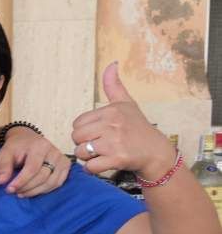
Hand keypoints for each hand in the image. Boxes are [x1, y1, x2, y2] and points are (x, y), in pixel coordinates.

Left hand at [0, 122, 70, 196]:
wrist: (27, 140)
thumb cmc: (16, 148)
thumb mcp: (5, 153)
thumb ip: (3, 167)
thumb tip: (1, 182)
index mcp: (40, 146)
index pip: (32, 168)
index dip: (21, 181)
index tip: (9, 189)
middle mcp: (54, 152)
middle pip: (43, 177)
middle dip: (27, 187)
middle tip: (13, 192)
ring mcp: (62, 159)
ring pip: (51, 182)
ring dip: (35, 191)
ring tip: (21, 193)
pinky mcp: (65, 166)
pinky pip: (57, 183)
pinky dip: (44, 190)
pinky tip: (32, 190)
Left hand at [71, 63, 172, 179]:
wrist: (157, 152)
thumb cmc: (138, 128)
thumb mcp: (127, 103)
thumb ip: (114, 86)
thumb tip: (112, 63)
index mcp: (111, 111)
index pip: (77, 123)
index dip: (85, 131)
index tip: (99, 133)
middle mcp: (112, 125)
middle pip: (76, 137)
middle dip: (83, 144)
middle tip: (99, 145)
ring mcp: (115, 142)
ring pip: (81, 152)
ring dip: (88, 158)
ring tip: (103, 154)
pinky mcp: (117, 159)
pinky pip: (90, 167)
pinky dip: (93, 169)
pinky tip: (104, 163)